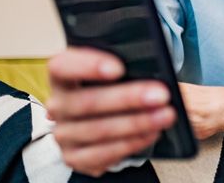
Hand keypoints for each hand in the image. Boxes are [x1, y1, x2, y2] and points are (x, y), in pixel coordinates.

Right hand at [46, 47, 175, 176]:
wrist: (112, 118)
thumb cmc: (118, 86)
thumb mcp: (122, 69)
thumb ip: (130, 65)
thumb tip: (156, 67)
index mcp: (64, 75)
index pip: (62, 66)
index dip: (88, 65)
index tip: (119, 68)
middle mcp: (58, 105)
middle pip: (86, 102)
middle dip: (128, 98)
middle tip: (161, 95)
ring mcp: (64, 133)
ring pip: (98, 130)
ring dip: (137, 123)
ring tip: (165, 115)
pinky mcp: (74, 158)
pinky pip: (102, 154)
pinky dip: (131, 143)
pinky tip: (151, 133)